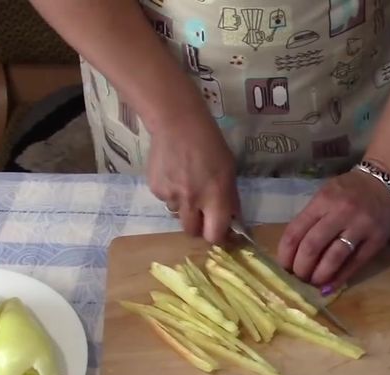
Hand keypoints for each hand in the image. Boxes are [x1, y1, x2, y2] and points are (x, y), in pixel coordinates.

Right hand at [146, 114, 239, 243]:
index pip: (214, 235)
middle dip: (198, 226)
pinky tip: (174, 174)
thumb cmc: (210, 145)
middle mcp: (193, 201)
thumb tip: (232, 220)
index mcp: (216, 197)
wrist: (178, 124)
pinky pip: (165, 200)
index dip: (216, 236)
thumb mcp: (229, 171)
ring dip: (183, 207)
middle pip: (191, 232)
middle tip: (201, 213)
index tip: (218, 230)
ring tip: (186, 184)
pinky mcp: (156, 189)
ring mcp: (171, 196)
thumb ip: (229, 199)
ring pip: (177, 215)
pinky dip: (171, 193)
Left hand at [277, 170, 389, 290]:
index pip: (296, 231)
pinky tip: (330, 286)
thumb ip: (311, 217)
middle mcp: (340, 212)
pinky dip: (340, 278)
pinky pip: (355, 263)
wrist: (387, 181)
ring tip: (313, 282)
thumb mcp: (326, 194)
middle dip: (301, 268)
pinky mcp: (376, 240)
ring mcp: (360, 226)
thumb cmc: (351, 189)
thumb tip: (294, 250)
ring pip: (334, 257)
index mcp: (323, 200)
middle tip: (298, 276)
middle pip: (312, 246)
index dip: (286, 253)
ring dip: (319, 275)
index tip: (284, 266)